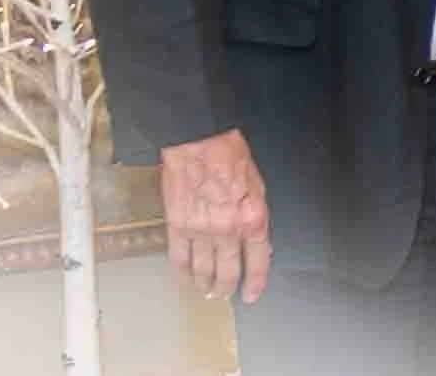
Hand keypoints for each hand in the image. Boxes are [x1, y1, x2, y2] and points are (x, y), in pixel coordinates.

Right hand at [160, 128, 271, 303]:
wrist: (200, 141)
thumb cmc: (230, 156)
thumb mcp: (257, 186)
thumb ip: (255, 217)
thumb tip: (257, 243)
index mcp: (253, 218)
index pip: (258, 260)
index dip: (255, 281)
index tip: (252, 293)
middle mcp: (228, 230)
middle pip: (228, 272)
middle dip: (227, 287)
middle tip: (225, 293)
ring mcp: (201, 231)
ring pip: (203, 270)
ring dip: (205, 284)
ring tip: (206, 289)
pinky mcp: (177, 227)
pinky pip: (179, 259)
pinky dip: (183, 272)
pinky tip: (186, 277)